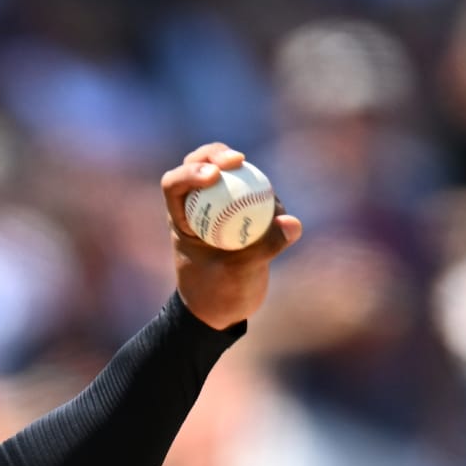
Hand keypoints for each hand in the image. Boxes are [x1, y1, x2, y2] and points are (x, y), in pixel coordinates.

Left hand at [162, 143, 301, 329]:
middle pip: (200, 164)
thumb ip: (263, 247)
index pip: (174, 184)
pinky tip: (281, 222)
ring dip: (251, 177)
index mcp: (180, 219)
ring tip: (272, 209)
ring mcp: (222, 206)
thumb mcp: (238, 274)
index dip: (191, 172)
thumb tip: (291, 222)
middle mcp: (198, 207)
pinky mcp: (245, 211)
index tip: (215, 176)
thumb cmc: (219, 295)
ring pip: (232, 174)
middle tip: (238, 159)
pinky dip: (271, 200)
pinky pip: (259, 194)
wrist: (226, 310)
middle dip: (216, 154)